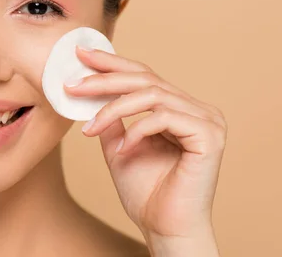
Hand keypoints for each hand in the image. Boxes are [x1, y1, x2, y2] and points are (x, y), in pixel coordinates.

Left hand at [64, 46, 226, 243]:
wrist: (164, 228)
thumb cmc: (146, 192)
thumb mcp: (119, 146)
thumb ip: (112, 120)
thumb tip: (90, 94)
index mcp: (179, 108)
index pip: (143, 75)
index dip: (112, 63)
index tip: (81, 55)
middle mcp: (196, 108)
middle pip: (145, 79)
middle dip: (104, 79)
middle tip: (73, 84)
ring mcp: (207, 120)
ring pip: (151, 95)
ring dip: (112, 109)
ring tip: (89, 128)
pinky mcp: (209, 135)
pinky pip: (163, 117)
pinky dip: (136, 130)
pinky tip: (122, 149)